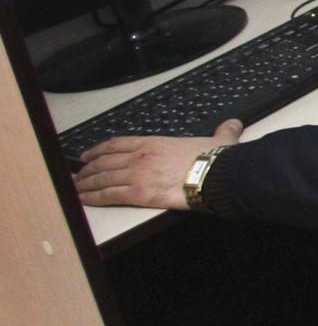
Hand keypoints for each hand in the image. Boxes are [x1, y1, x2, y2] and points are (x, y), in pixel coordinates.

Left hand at [73, 119, 242, 211]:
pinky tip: (84, 200)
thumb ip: (223, 132)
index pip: (117, 144)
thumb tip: (233, 125)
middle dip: (87, 169)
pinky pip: (107, 195)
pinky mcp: (137, 194)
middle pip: (104, 162)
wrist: (216, 175)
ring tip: (76, 188)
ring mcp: (136, 175)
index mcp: (153, 143)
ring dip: (85, 184)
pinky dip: (92, 198)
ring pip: (101, 179)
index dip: (98, 149)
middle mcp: (139, 157)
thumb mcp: (219, 140)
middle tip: (78, 175)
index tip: (88, 154)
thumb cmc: (216, 160)